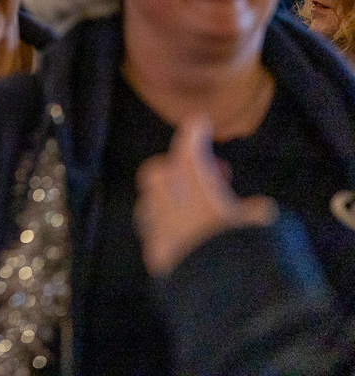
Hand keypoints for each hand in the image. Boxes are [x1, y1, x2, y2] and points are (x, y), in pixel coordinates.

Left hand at [135, 115, 275, 275]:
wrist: (212, 288)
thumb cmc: (237, 246)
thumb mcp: (259, 224)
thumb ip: (255, 212)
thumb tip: (258, 210)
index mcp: (190, 179)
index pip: (188, 144)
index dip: (194, 131)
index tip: (199, 123)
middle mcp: (165, 195)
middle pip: (159, 170)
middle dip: (177, 170)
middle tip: (206, 181)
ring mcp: (154, 222)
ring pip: (151, 201)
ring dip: (168, 200)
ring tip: (192, 210)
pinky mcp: (152, 248)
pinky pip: (154, 231)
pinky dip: (167, 229)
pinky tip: (183, 238)